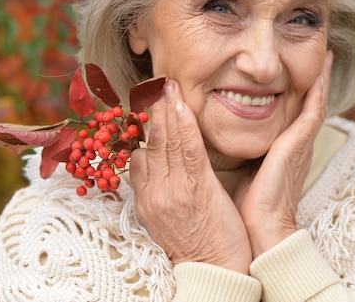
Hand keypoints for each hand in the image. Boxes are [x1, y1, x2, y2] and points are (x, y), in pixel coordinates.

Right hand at [129, 81, 251, 272]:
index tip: (148, 107)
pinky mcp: (197, 190)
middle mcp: (155, 193)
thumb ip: (162, 190)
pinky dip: (184, 128)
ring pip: (166, 144)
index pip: (139, 158)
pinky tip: (183, 108)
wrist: (216, 270)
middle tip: (157, 85)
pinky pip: (188, 152)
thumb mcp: (169, 218)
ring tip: (169, 86)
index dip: (143, 130)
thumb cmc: (200, 243)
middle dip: (154, 112)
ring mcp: (174, 191)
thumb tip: (156, 166)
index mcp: (148, 200)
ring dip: (168, 112)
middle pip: (150, 145)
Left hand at [235, 52, 332, 256]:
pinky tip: (322, 70)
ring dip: (321, 77)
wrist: (262, 229)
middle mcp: (297, 143)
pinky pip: (313, 111)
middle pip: (309, 102)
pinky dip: (320, 90)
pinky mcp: (300, 144)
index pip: (294, 112)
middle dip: (316, 78)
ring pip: (315, 101)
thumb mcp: (244, 169)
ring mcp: (301, 143)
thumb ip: (240, 150)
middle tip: (322, 52)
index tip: (297, 68)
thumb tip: (219, 137)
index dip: (299, 90)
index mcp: (285, 149)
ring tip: (327, 52)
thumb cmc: (250, 205)